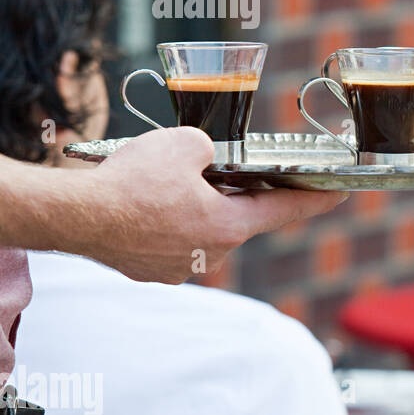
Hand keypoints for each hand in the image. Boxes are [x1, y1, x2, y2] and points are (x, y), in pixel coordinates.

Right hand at [73, 127, 346, 283]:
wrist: (72, 215)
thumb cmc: (132, 179)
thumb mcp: (185, 143)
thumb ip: (210, 150)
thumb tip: (204, 160)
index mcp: (229, 226)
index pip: (286, 211)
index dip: (317, 199)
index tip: (340, 193)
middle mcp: (211, 255)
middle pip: (238, 219)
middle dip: (235, 194)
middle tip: (225, 172)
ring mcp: (179, 269)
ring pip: (201, 230)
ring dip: (196, 209)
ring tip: (169, 184)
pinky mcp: (151, 271)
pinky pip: (171, 241)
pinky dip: (167, 222)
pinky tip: (146, 203)